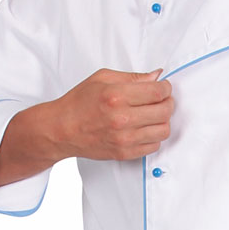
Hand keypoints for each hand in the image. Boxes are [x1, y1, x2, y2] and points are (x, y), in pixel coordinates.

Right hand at [51, 67, 173, 161]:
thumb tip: (156, 76)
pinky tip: (144, 128)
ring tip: (153, 115)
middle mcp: (122, 118)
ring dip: (163, 121)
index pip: (158, 92)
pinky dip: (153, 136)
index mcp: (116, 96)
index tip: (163, 87)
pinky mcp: (124, 153)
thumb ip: (132, 77)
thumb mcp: (102, 78)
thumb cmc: (78, 103)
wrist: (61, 129)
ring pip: (163, 130)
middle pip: (164, 111)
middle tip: (161, 100)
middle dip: (167, 102)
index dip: (166, 88)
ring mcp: (124, 138)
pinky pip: (154, 146)